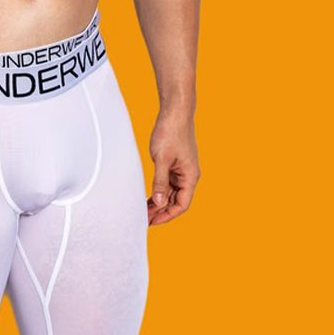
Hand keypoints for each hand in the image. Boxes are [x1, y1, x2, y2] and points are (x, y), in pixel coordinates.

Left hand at [147, 110, 199, 225]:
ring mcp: (182, 171)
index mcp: (190, 176)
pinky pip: (168, 184)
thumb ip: (160, 182)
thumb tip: (159, 202)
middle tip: (143, 219)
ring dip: (159, 203)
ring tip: (143, 211)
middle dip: (161, 212)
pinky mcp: (175, 165)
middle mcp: (189, 176)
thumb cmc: (170, 133)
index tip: (152, 221)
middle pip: (176, 202)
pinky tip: (148, 198)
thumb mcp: (162, 159)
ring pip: (171, 194)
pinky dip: (159, 192)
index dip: (167, 216)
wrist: (175, 113)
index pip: (182, 205)